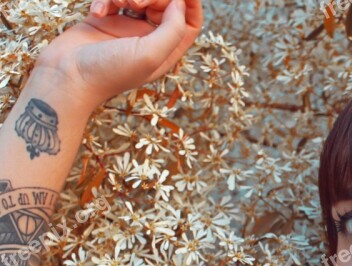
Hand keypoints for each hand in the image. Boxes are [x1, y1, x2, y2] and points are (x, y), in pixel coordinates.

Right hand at [32, 0, 202, 110]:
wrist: (66, 76)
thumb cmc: (109, 72)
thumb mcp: (151, 55)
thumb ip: (173, 29)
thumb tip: (180, 3)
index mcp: (166, 51)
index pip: (189, 22)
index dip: (190, 4)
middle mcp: (149, 39)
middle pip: (164, 5)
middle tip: (135, 3)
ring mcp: (127, 29)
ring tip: (118, 3)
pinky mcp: (105, 21)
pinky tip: (96, 13)